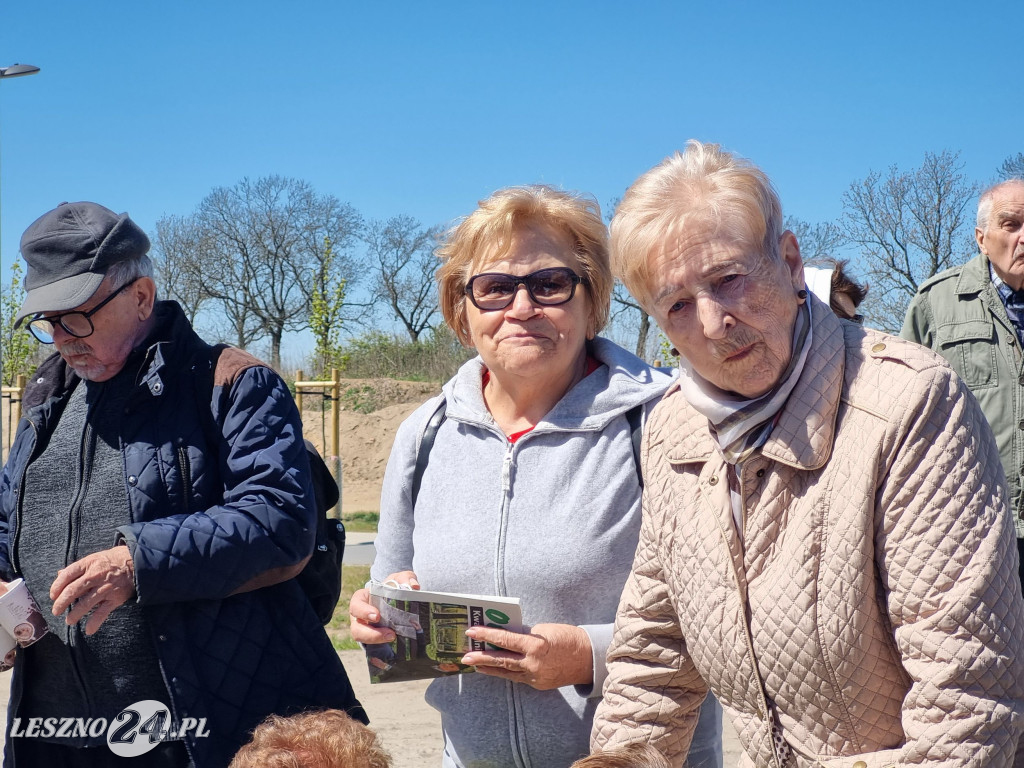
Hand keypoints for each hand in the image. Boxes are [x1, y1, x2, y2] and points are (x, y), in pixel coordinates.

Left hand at [50, 545, 135, 635]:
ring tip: (69, 621)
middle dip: (61, 603)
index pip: (67, 575)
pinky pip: (102, 613)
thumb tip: (59, 575)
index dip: (56, 587)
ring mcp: (105, 588)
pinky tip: (89, 630)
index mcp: (89, 564)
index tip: (53, 596)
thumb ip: (78, 568)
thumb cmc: (113, 560)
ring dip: (74, 614)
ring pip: (84, 604)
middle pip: (72, 591)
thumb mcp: (94, 558)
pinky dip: (95, 622)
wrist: (138, 562)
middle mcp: (95, 576)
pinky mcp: (115, 598)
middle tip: (56, 611)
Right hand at [348, 570, 419, 644]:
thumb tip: (413, 586)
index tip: (377, 616)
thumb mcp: (399, 579)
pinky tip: (395, 651)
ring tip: (394, 639)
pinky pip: (373, 648)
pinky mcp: (374, 640)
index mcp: (362, 600)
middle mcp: (360, 617)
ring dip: (376, 642)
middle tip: (390, 635)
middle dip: (370, 634)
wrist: (397, 600)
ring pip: (363, 640)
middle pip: (357, 629)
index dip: (363, 611)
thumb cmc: (393, 588)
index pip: (356, 605)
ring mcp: (366, 629)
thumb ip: (405, 578)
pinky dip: (382, 652)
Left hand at [461, 622, 592, 689]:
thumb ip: (524, 634)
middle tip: (466, 656)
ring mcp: (535, 677)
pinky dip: (506, 672)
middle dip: (481, 658)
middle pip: (501, 660)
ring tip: (475, 665)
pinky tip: (496, 670)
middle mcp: (533, 664)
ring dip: (490, 668)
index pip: (505, 640)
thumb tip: (506, 636)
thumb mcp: (544, 630)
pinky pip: (518, 677)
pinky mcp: (537, 684)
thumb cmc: (567, 638)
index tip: (472, 631)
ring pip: (507, 672)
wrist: (588, 658)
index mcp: (535, 646)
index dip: (486, 635)